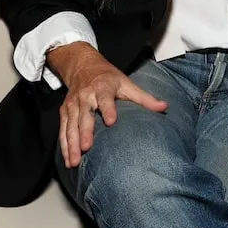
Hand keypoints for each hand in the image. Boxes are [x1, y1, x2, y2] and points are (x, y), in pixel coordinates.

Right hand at [50, 43, 167, 168]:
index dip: (108, 109)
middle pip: (85, 115)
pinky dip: (64, 145)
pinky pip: (63, 129)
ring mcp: (73, 104)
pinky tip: (67, 160)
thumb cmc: (109, 78)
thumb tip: (164, 107)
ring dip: (71, 144)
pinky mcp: (65, 111)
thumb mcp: (127, 84)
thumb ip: (144, 98)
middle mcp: (86, 96)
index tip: (111, 121)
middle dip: (85, 132)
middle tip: (86, 148)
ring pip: (71, 125)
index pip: (105, 99)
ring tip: (74, 161)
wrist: (83, 66)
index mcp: (103, 87)